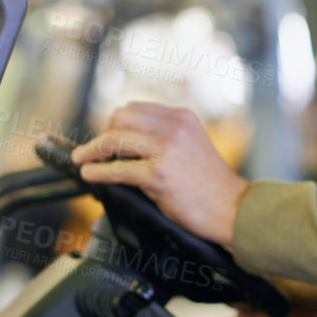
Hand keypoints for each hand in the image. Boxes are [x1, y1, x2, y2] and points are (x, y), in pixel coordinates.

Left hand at [69, 103, 247, 246]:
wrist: (233, 208)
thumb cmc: (211, 184)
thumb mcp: (192, 145)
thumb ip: (165, 136)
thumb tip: (125, 140)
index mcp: (181, 116)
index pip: (135, 108)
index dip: (116, 123)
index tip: (108, 137)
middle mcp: (174, 127)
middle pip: (119, 118)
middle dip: (103, 134)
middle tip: (96, 152)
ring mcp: (166, 150)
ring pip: (113, 139)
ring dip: (92, 150)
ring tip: (83, 159)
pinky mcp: (158, 175)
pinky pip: (117, 169)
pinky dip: (98, 172)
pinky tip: (89, 174)